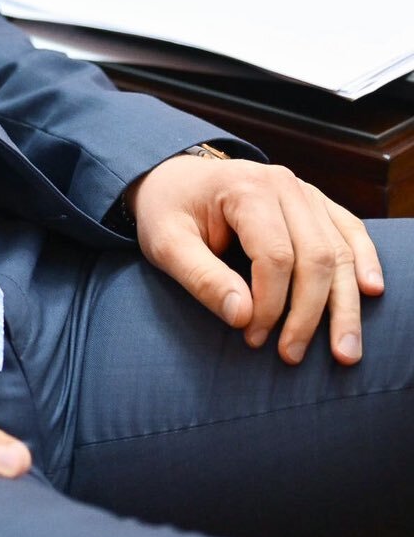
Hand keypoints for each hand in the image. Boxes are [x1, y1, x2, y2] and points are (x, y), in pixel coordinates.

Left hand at [127, 153, 384, 367]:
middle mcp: (283, 184)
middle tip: (291, 357)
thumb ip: (200, 278)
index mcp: (246, 187)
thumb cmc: (169, 212)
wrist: (174, 179)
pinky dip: (364, 261)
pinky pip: (350, 231)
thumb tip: (242, 317)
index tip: (251, 337)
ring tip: (345, 351)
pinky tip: (372, 291)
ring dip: (345, 305)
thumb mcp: (165, 243)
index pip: (274, 256)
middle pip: (314, 257)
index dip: (269, 304)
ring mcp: (305, 191)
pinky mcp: (316, 203)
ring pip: (338, 251)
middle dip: (308, 315)